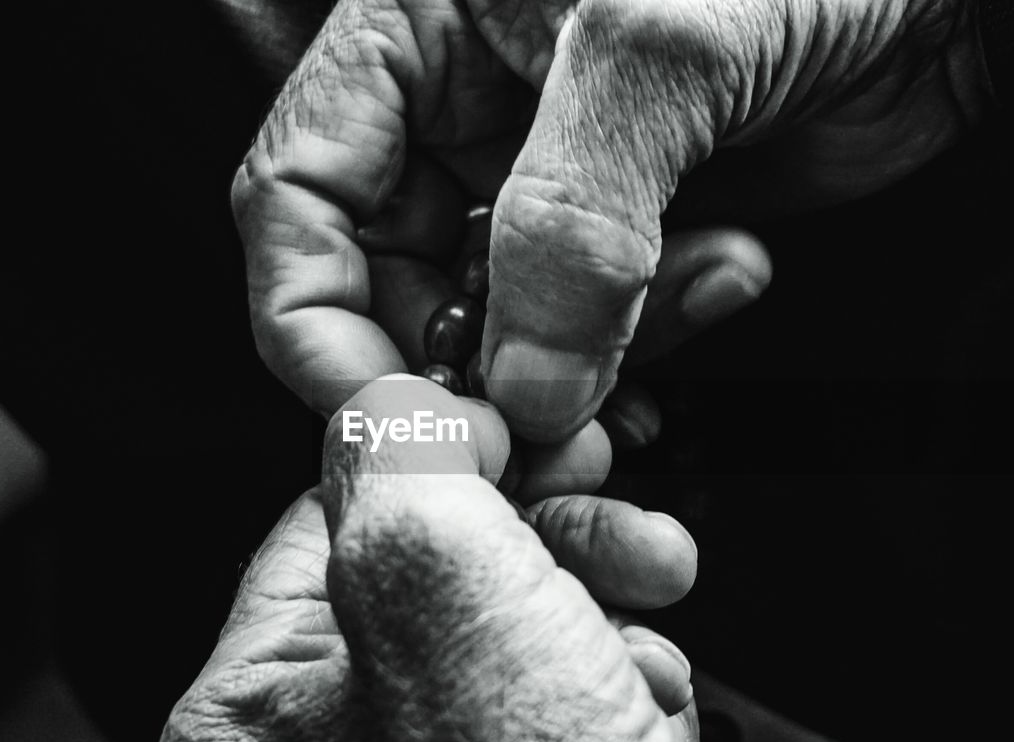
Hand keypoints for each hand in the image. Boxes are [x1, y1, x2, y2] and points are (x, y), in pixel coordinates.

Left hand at [158, 377, 791, 741]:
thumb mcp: (441, 571)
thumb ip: (396, 454)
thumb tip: (401, 404)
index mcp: (255, 715)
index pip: (329, 518)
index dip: (435, 463)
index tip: (508, 440)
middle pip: (441, 565)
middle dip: (548, 536)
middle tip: (608, 518)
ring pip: (522, 619)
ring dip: (603, 607)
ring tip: (644, 646)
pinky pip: (571, 690)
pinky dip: (625, 684)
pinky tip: (645, 712)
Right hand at [233, 0, 773, 462]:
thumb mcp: (657, 49)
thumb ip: (572, 217)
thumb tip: (524, 385)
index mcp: (413, 29)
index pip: (297, 193)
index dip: (318, 319)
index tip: (390, 415)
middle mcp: (455, 111)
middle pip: (388, 284)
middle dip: (463, 372)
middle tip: (542, 431)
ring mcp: (536, 180)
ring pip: (494, 327)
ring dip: (571, 367)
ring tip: (668, 336)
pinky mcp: (614, 236)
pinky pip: (583, 334)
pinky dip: (635, 354)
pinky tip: (716, 292)